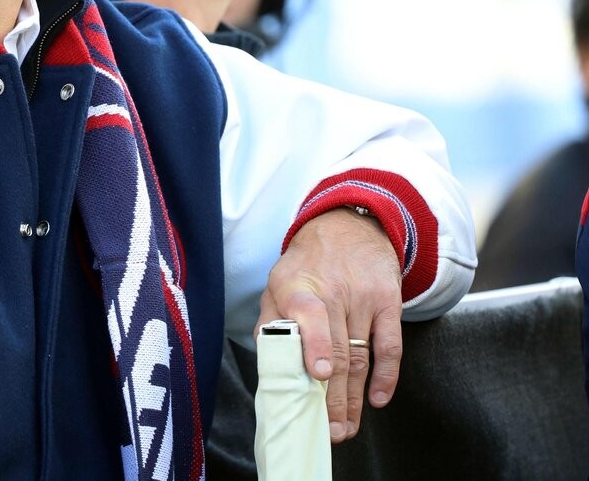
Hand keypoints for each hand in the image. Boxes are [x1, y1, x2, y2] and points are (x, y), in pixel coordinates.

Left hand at [255, 207, 402, 442]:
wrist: (349, 227)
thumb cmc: (307, 264)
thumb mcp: (278, 281)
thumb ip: (272, 319)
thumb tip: (267, 359)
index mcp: (298, 285)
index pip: (308, 314)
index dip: (314, 346)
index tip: (317, 375)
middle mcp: (334, 291)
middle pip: (337, 350)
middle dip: (332, 396)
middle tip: (329, 430)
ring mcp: (365, 298)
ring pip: (361, 356)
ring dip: (354, 397)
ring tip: (346, 427)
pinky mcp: (389, 303)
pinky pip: (391, 346)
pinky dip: (386, 377)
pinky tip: (377, 401)